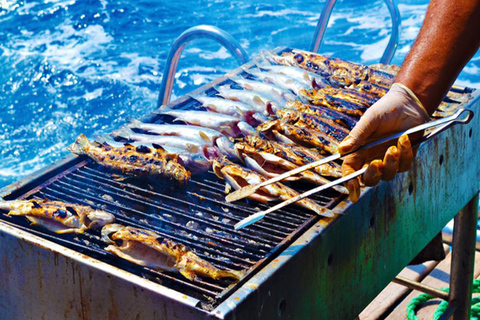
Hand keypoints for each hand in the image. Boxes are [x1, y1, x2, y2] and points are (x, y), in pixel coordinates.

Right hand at [338, 83, 429, 202]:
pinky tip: (405, 138)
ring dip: (391, 164)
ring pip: (388, 175)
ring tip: (394, 147)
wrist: (409, 103)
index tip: (353, 189)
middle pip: (369, 179)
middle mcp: (372, 158)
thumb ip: (357, 135)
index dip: (349, 183)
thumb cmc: (385, 109)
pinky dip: (405, 154)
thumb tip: (341, 150)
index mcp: (359, 151)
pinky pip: (404, 165)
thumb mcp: (370, 119)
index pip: (350, 171)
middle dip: (372, 175)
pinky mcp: (405, 158)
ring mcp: (389, 160)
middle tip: (377, 163)